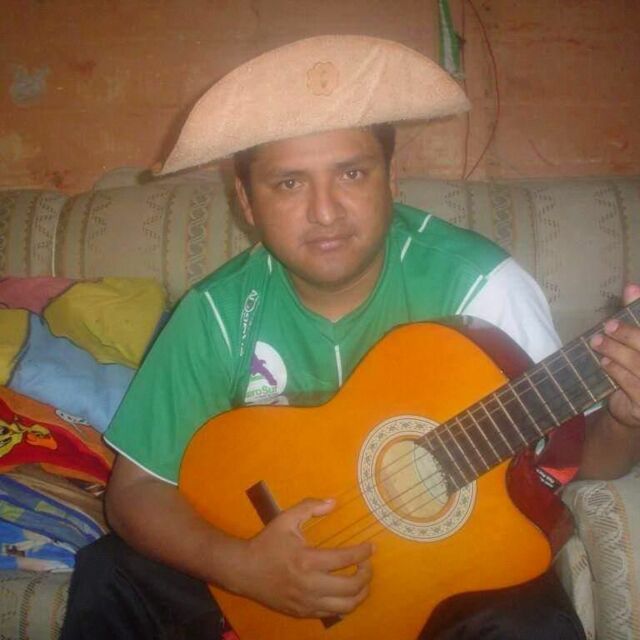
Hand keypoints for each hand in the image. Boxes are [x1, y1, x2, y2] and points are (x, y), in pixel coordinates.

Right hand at [236, 497, 372, 618]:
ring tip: (361, 580)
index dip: (363, 553)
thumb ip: (309, 507)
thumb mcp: (285, 519)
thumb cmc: (266, 543)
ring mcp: (307, 603)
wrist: (244, 571)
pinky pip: (332, 613)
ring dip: (360, 593)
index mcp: (307, 560)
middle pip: (351, 587)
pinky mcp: (303, 613)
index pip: (345, 559)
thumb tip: (333, 503)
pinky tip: (344, 591)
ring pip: (346, 606)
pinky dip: (344, 603)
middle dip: (366, 574)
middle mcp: (310, 585)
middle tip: (367, 564)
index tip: (371, 546)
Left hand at [591, 283, 639, 428]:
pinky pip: (632, 385)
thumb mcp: (637, 341)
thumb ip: (638, 316)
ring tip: (597, 342)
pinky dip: (616, 371)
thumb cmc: (638, 368)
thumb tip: (631, 287)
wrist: (633, 408)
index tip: (630, 289)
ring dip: (616, 351)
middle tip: (608, 325)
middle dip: (629, 334)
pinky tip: (604, 362)